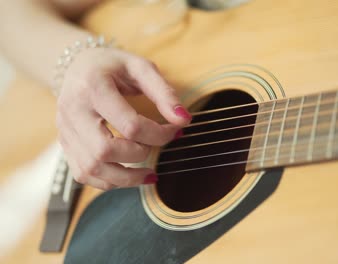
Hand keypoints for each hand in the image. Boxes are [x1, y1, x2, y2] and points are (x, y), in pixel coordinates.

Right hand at [56, 48, 190, 189]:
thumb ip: (164, 93)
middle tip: (154, 147)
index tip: (174, 131)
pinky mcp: (65, 143)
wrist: (77, 65)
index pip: (129, 125)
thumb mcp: (141, 68)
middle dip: (138, 155)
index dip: (159, 134)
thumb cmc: (113, 66)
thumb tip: (184, 120)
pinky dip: (108, 181)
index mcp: (93, 87)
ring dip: (125, 178)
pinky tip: (127, 174)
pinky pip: (83, 174)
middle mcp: (73, 110)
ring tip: (148, 174)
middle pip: (104, 151)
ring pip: (91, 168)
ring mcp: (65, 129)